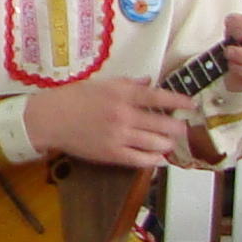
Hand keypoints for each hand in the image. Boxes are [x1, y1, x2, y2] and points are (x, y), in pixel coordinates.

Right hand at [22, 78, 191, 169]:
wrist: (50, 119)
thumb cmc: (73, 97)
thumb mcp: (101, 84)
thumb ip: (128, 84)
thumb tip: (149, 81)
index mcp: (121, 94)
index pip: (157, 98)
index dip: (178, 102)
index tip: (191, 105)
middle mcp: (123, 115)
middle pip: (161, 124)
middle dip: (177, 128)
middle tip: (184, 129)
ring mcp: (118, 136)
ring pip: (154, 143)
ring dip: (167, 144)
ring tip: (170, 143)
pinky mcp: (111, 153)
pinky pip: (140, 160)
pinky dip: (154, 160)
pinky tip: (160, 158)